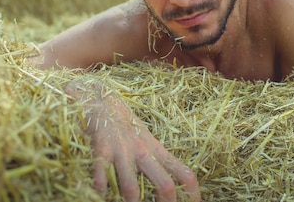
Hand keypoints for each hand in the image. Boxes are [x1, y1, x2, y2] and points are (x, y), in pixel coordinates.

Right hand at [65, 81, 200, 201]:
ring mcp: (122, 151)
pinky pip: (101, 174)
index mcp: (156, 150)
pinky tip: (100, 192)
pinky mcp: (102, 150)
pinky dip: (100, 188)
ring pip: (132, 187)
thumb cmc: (124, 125)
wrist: (101, 101)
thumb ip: (156, 159)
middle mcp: (143, 152)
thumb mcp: (146, 140)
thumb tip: (170, 184)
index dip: (192, 192)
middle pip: (164, 184)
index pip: (183, 172)